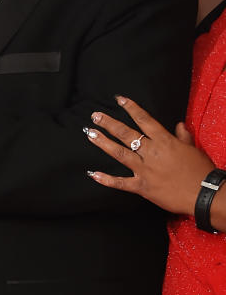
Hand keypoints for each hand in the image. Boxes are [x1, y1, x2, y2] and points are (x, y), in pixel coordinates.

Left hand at [86, 95, 214, 215]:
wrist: (205, 195)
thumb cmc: (201, 171)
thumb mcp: (193, 149)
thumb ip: (183, 136)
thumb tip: (178, 124)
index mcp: (164, 141)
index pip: (145, 120)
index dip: (131, 108)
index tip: (119, 99)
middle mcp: (152, 153)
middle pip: (126, 134)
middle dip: (109, 123)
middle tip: (95, 116)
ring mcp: (145, 170)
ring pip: (120, 153)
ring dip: (103, 143)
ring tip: (90, 133)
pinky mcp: (143, 186)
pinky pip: (121, 182)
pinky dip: (106, 179)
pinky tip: (93, 174)